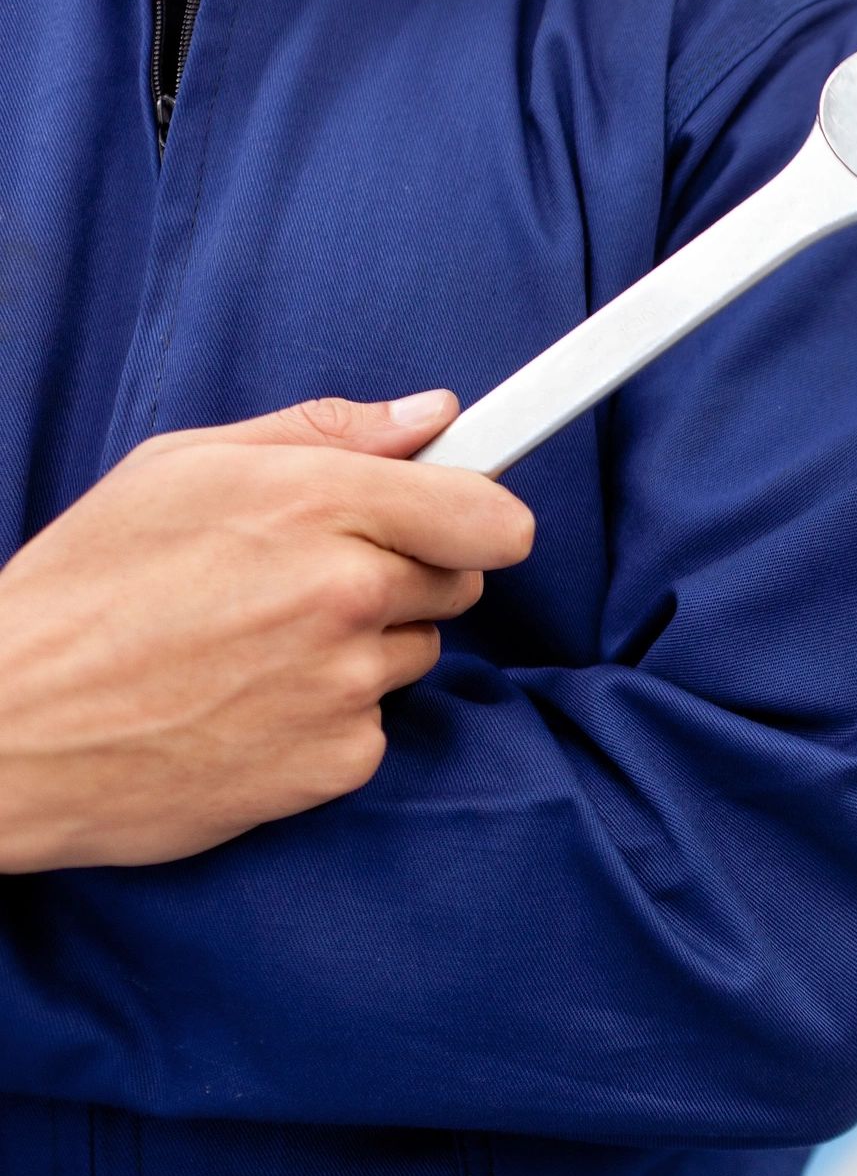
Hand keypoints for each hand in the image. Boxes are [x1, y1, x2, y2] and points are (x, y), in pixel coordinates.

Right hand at [0, 394, 534, 872]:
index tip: (468, 522)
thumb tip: (433, 413)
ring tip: (257, 647)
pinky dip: (330, 718)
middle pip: (459, 581)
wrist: (9, 731)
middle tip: (307, 582)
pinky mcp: (338, 762)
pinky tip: (249, 706)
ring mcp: (347, 684)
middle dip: (405, 576)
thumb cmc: (85, 589)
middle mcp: (348, 593)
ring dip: (364, 648)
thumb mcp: (182, 468)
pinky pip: (376, 724)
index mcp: (317, 504)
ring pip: (416, 652)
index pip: (490, 516)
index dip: (482, 518)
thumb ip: (326, 432)